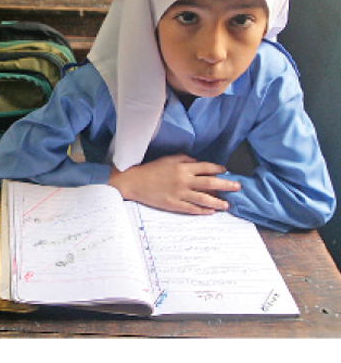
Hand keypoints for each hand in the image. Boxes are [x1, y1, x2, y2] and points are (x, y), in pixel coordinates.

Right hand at [108, 154, 240, 214]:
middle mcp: (183, 180)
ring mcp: (179, 194)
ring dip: (217, 202)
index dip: (217, 169)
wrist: (133, 182)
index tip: (226, 171)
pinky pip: (192, 208)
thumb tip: (197, 162)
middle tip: (237, 187)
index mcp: (182, 168)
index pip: (205, 167)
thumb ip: (183, 159)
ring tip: (227, 205)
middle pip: (210, 183)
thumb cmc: (150, 169)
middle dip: (226, 185)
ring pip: (204, 199)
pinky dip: (202, 210)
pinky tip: (210, 211)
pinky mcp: (174, 204)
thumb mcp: (167, 159)